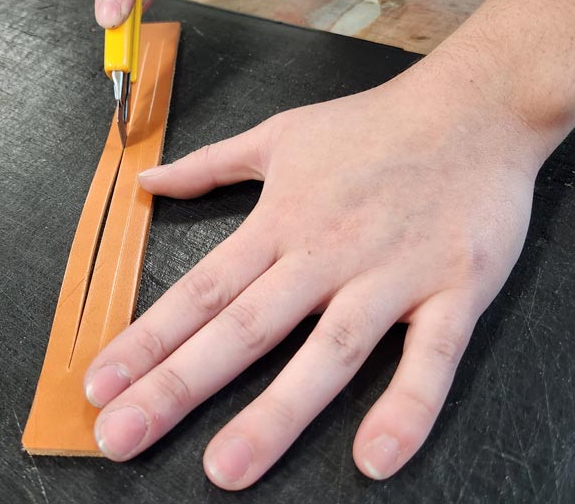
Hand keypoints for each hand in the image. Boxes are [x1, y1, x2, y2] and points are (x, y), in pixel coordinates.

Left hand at [83, 69, 544, 488]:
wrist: (474, 108)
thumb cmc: (371, 124)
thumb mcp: (280, 133)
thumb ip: (210, 165)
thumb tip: (146, 181)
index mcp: (281, 221)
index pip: (201, 290)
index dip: (147, 340)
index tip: (100, 384)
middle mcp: (326, 253)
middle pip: (245, 329)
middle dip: (179, 386)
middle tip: (122, 437)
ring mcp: (392, 274)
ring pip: (327, 352)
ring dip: (276, 414)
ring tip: (225, 469)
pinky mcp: (455, 289)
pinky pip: (430, 357)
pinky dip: (406, 407)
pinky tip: (375, 458)